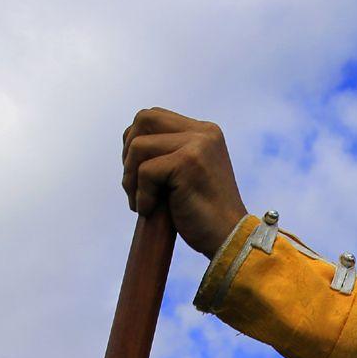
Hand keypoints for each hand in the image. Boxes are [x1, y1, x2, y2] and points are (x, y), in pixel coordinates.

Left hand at [122, 107, 250, 257]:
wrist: (229, 239)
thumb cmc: (203, 214)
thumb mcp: (187, 173)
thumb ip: (167, 152)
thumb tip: (129, 141)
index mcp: (204, 131)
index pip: (153, 117)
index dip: (134, 142)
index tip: (138, 174)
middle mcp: (203, 132)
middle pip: (143, 119)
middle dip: (128, 153)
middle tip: (133, 185)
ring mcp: (197, 145)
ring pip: (138, 146)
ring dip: (130, 178)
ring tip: (141, 203)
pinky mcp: (189, 163)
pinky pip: (145, 171)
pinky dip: (141, 195)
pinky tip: (150, 211)